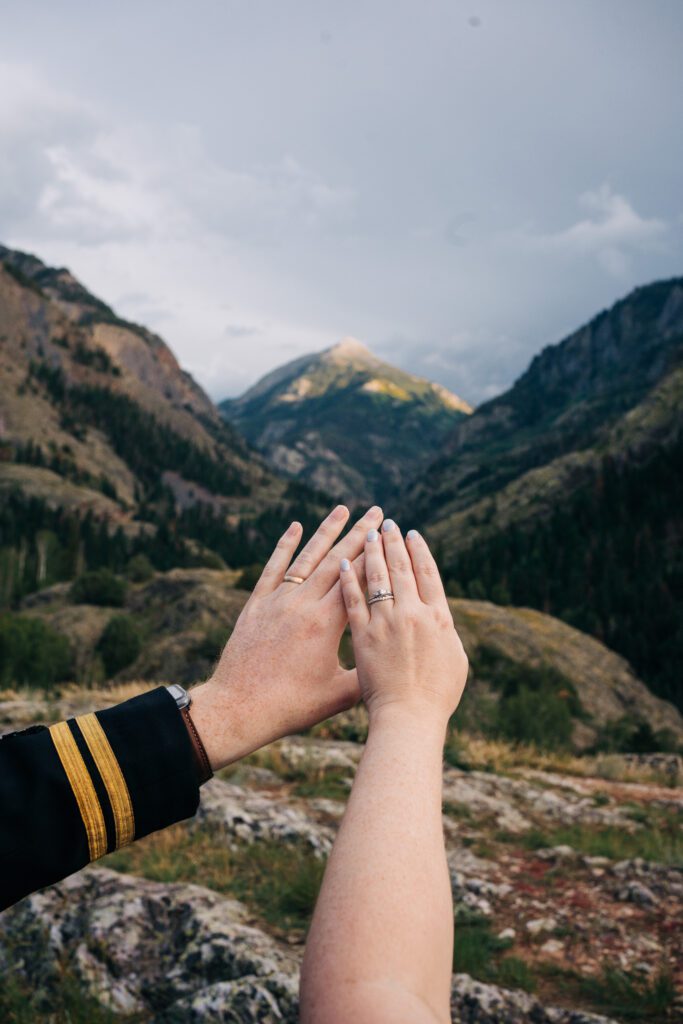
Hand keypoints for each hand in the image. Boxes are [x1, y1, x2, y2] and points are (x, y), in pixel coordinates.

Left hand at [190, 504, 382, 769]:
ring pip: (307, 558)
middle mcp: (303, 604)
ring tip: (344, 508)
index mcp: (326, 624)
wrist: (238, 708)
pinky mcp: (257, 605)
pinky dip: (285, 546)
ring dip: (326, 531)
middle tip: (378, 511)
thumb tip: (399, 662)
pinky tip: (295, 526)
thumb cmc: (291, 706)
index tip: (392, 535)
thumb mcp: (339, 695)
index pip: (359, 580)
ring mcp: (278, 601)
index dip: (378, 556)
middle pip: (337, 561)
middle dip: (360, 534)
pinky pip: (274, 568)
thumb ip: (369, 675)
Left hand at [339, 520, 467, 727]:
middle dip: (392, 542)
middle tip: (387, 522)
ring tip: (366, 531)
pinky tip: (344, 562)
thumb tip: (440, 621)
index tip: (412, 534)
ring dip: (370, 551)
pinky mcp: (359, 636)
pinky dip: (348, 579)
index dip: (419, 552)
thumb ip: (442, 637)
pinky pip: (350, 600)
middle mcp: (410, 615)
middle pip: (399, 569)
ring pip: (373, 577)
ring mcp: (382, 623)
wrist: (406, 721)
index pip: (426, 574)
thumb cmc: (434, 699)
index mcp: (436, 620)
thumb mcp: (450, 665)